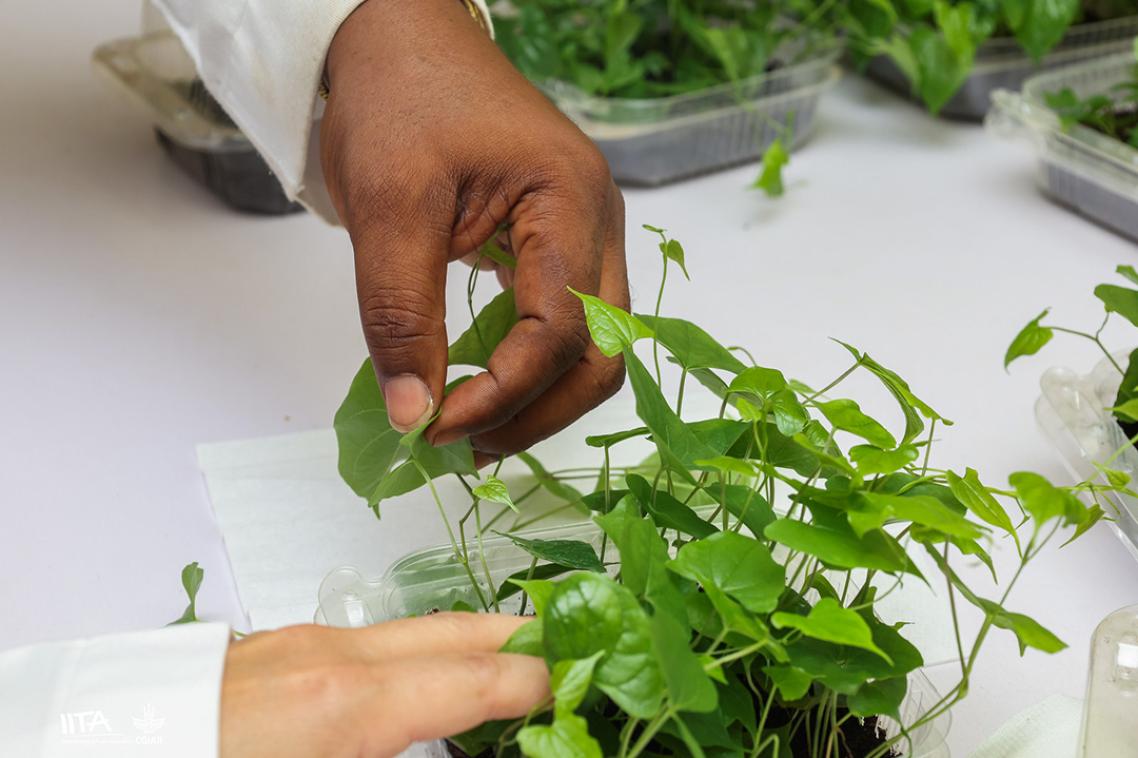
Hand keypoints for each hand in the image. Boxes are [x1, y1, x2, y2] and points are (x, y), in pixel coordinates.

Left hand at [219, 614, 547, 757]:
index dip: (532, 681)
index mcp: (346, 702)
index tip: (572, 684)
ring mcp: (294, 643)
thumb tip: (451, 747)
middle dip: (515, 637)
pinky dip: (409, 657)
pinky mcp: (268, 650)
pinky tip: (414, 684)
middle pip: (450, 631)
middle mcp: (327, 654)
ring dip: (462, 647)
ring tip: (499, 670)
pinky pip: (361, 644)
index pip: (471, 679)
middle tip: (564, 647)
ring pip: (405, 633)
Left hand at [320, 0, 628, 456]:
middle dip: (537, 413)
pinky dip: (534, 369)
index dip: (504, 393)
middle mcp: (600, 222)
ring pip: (596, 348)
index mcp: (570, 201)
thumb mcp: (387, 206)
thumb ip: (400, 313)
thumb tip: (412, 416)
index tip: (435, 428)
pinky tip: (486, 388)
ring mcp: (590, 234)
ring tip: (472, 429)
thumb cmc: (398, 105)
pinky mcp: (566, 244)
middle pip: (603, 353)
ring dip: (541, 400)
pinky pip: (572, 325)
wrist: (404, 42)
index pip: (561, 329)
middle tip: (462, 446)